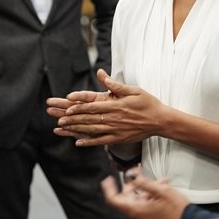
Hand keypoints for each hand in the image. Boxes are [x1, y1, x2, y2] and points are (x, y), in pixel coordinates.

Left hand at [48, 69, 171, 146]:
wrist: (160, 121)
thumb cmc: (148, 103)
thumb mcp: (134, 90)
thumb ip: (116, 85)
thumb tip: (102, 75)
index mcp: (117, 105)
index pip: (94, 106)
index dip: (79, 107)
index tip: (67, 107)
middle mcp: (114, 119)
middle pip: (90, 119)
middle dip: (73, 119)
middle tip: (59, 119)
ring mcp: (116, 130)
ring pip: (92, 130)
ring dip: (77, 129)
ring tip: (64, 129)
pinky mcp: (119, 138)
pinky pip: (101, 141)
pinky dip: (89, 142)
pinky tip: (78, 142)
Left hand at [101, 171, 188, 218]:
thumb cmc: (177, 210)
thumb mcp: (161, 191)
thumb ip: (144, 182)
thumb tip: (133, 177)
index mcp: (136, 210)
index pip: (114, 200)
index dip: (109, 188)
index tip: (108, 179)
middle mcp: (138, 217)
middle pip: (128, 198)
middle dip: (134, 184)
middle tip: (138, 173)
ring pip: (140, 200)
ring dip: (147, 188)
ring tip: (159, 180)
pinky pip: (147, 205)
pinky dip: (152, 195)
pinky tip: (162, 187)